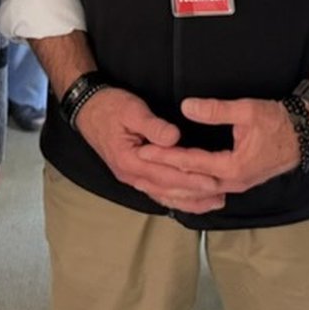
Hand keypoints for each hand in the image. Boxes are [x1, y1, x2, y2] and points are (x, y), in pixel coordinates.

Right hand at [75, 88, 225, 212]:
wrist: (87, 109)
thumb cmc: (109, 107)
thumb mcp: (131, 110)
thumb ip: (153, 126)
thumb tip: (174, 137)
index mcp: (129, 160)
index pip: (166, 175)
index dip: (190, 179)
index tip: (212, 180)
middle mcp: (130, 175)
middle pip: (167, 190)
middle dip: (195, 195)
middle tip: (221, 195)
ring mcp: (132, 177)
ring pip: (164, 195)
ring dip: (189, 201)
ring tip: (213, 202)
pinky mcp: (135, 174)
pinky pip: (158, 191)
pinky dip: (176, 197)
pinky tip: (190, 200)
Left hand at [137, 97, 298, 195]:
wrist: (304, 134)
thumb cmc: (278, 121)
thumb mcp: (247, 110)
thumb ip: (216, 110)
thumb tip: (186, 108)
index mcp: (233, 168)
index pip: (191, 164)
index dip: (166, 156)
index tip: (144, 150)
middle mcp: (233, 183)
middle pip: (190, 183)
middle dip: (163, 174)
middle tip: (139, 166)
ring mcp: (237, 185)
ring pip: (198, 191)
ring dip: (174, 185)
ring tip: (150, 178)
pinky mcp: (239, 182)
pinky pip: (207, 190)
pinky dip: (189, 188)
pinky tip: (177, 185)